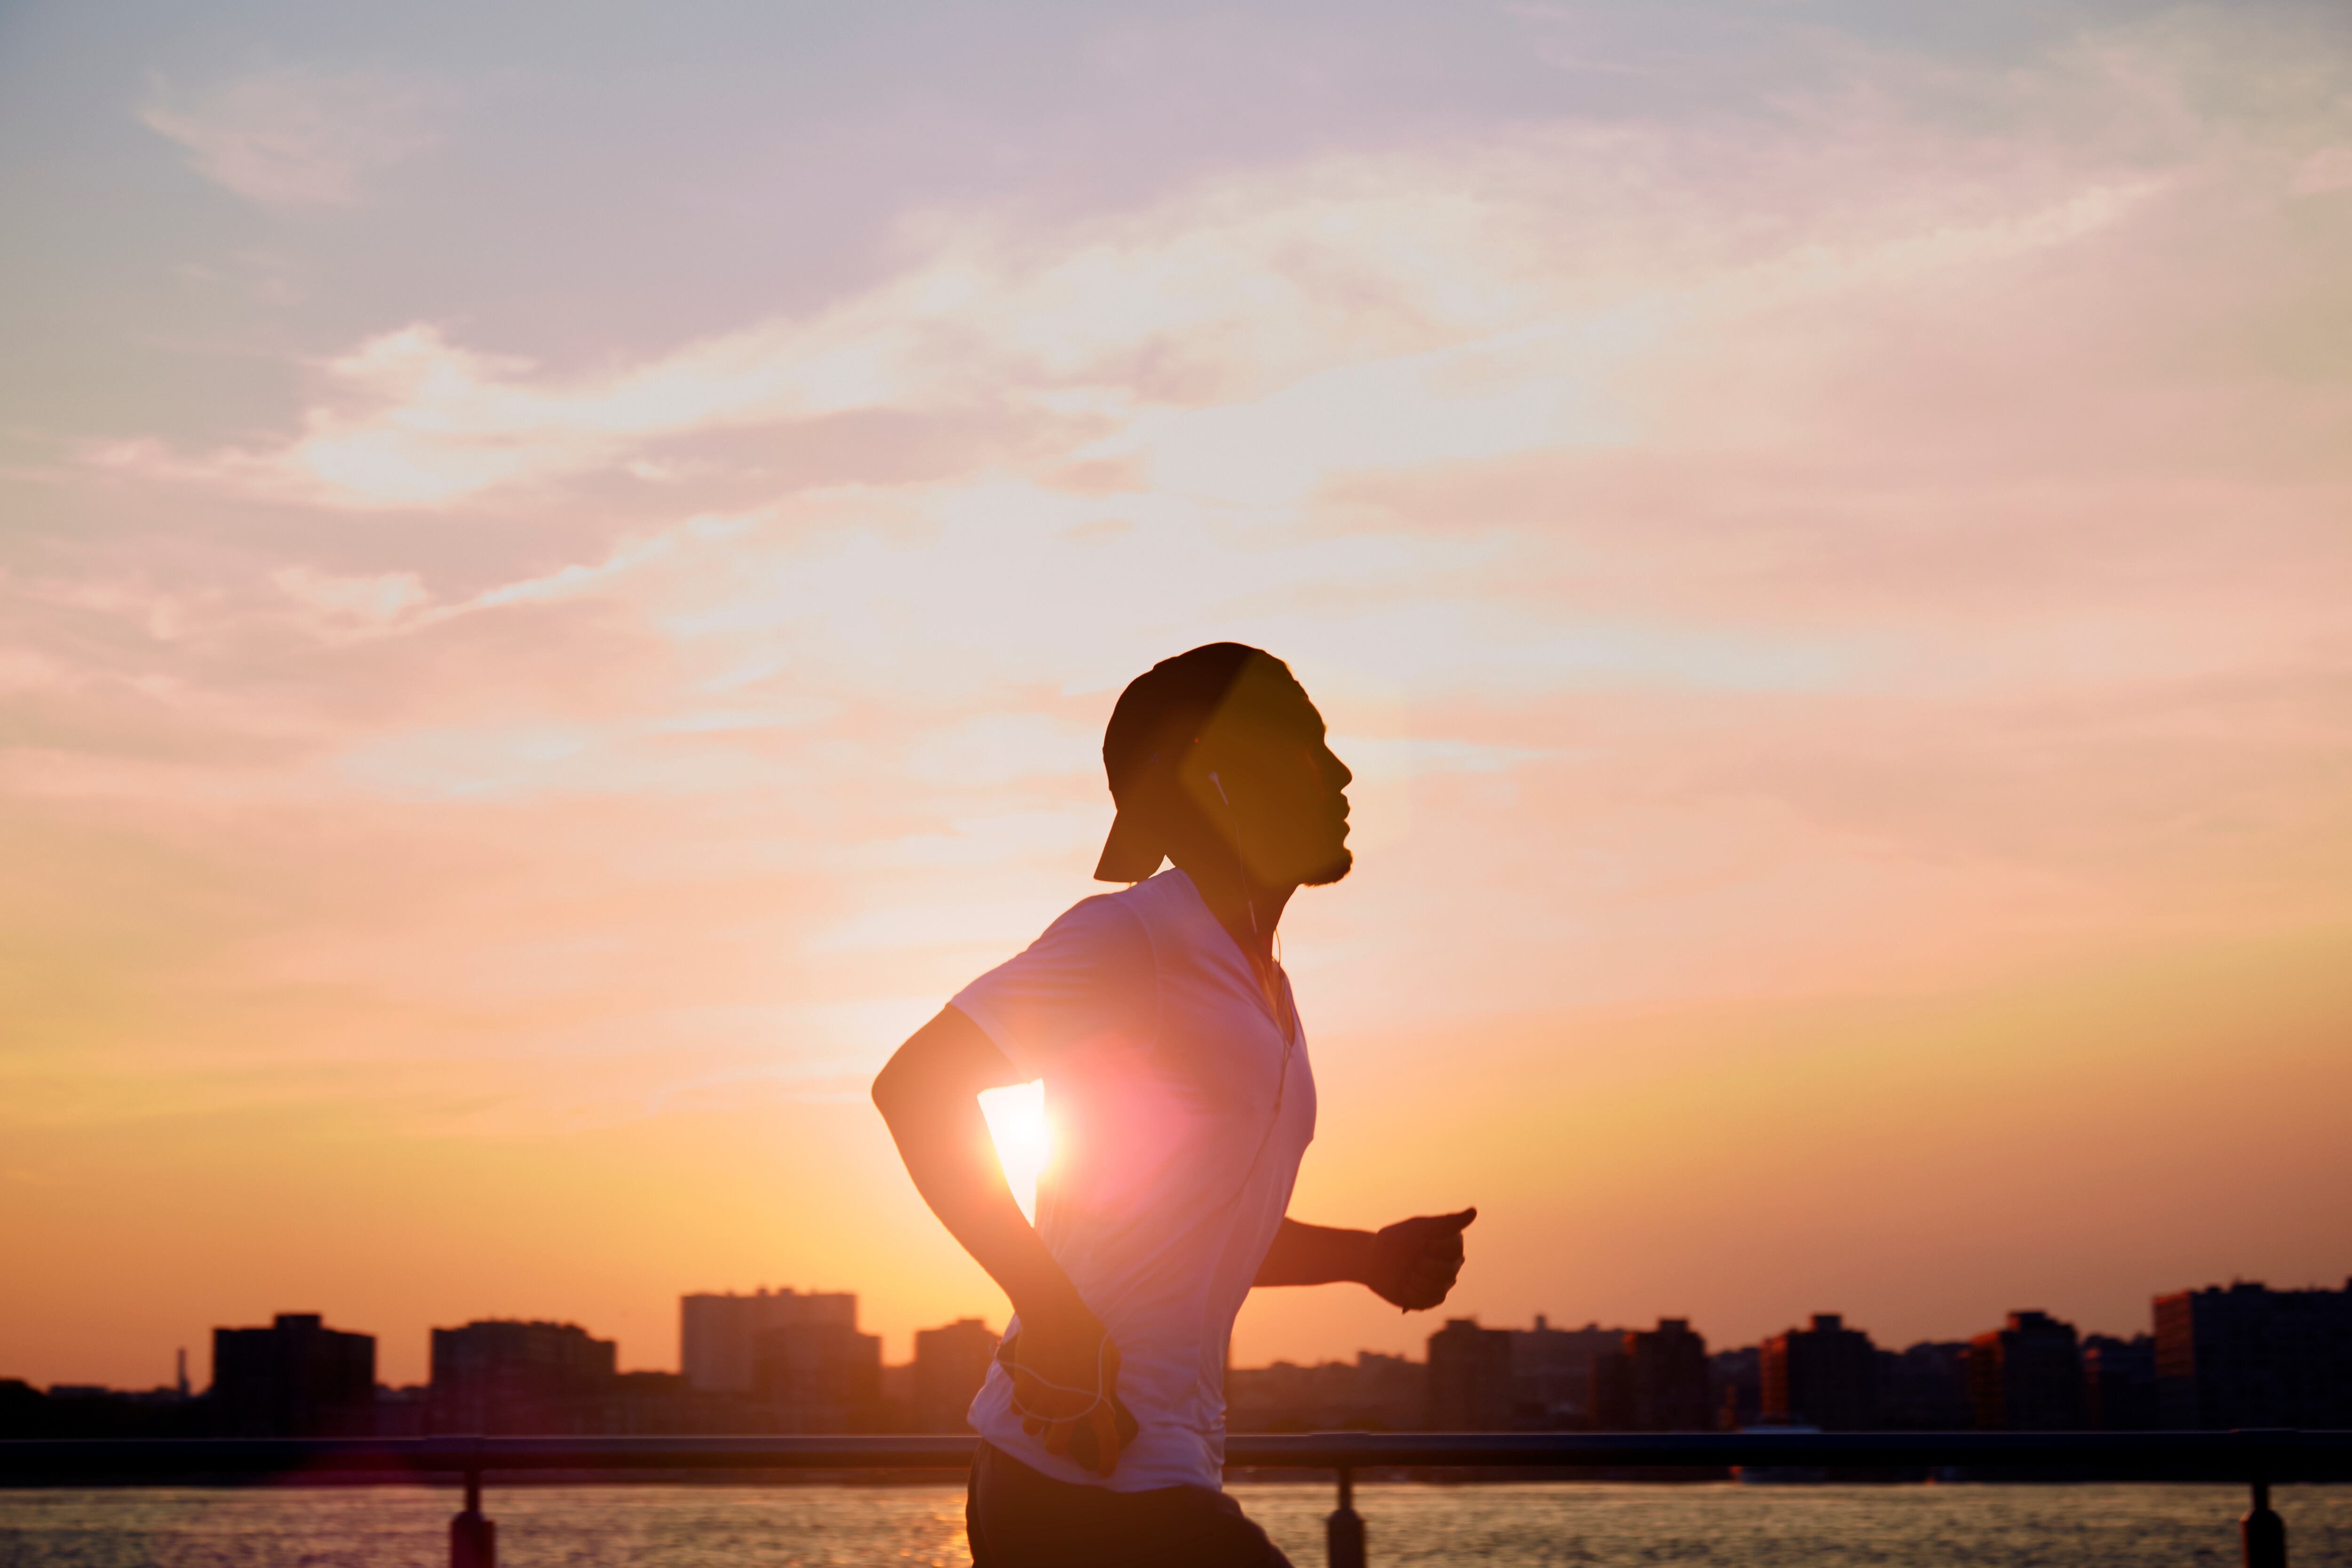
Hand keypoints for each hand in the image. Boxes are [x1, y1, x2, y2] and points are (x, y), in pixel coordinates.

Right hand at [997, 1305, 1139, 1475]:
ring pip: (1030, 1429)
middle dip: (1054, 1445)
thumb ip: (1110, 1381)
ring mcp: (1044, 1399)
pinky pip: (1017, 1408)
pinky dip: (1019, 1405)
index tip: (1103, 1472)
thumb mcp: (1111, 1355)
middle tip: (1054, 1435)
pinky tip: (1024, 1396)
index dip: (1107, 1460)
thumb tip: (1107, 1398)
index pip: (1107, 1441)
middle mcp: (1069, 1406)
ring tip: (1038, 1409)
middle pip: (1055, 1446)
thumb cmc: (1087, 1330)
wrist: (1054, 1313)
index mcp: (1096, 1400)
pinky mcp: (1023, 1388)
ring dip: (1033, 1422)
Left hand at [1364, 1207, 1475, 1309]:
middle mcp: (1452, 1263)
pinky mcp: (1433, 1298)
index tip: (1422, 1242)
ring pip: (1439, 1288)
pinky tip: (1405, 1286)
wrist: (1373, 1261)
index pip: (1455, 1249)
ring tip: (1406, 1273)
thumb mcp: (1419, 1228)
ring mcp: (1444, 1282)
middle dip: (1422, 1265)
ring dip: (1415, 1280)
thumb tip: (1474, 1212)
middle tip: (1411, 1260)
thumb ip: (1447, 1222)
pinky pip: (1430, 1301)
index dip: (1434, 1247)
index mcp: (1451, 1243)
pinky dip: (1412, 1293)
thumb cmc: (1396, 1241)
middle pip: (1448, 1271)